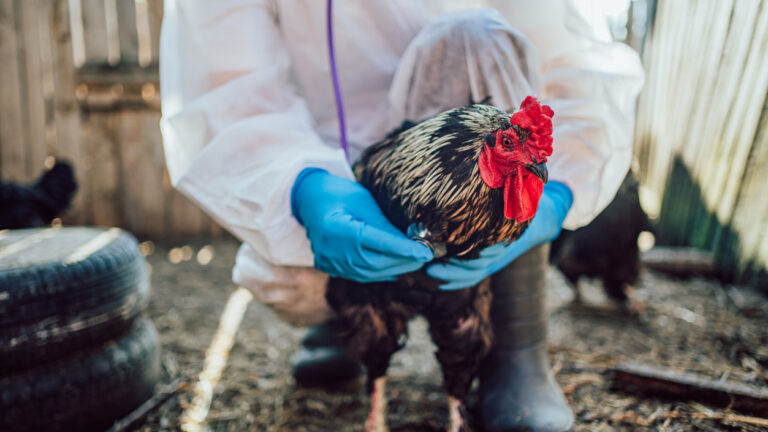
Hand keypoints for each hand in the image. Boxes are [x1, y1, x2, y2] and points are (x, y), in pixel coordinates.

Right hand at [291, 168, 433, 281]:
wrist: (309, 199)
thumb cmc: (340, 194)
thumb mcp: (365, 203)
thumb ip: (385, 225)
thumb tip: (412, 242)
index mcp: (339, 230)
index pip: (379, 244)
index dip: (405, 249)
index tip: (426, 252)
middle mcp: (332, 251)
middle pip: (376, 263)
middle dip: (403, 261)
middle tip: (424, 256)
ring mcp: (328, 262)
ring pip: (369, 274)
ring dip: (394, 269)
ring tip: (413, 262)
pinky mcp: (328, 267)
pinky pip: (359, 275)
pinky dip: (379, 273)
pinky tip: (394, 268)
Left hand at [426, 181, 572, 289]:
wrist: (542, 222)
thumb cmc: (525, 203)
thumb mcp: (520, 194)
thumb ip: (509, 187)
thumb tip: (500, 166)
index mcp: (506, 235)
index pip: (486, 252)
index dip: (469, 256)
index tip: (450, 251)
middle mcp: (500, 251)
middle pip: (476, 267)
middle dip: (454, 269)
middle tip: (431, 266)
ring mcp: (495, 259)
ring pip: (474, 274)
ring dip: (452, 276)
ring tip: (431, 271)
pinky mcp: (489, 262)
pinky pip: (473, 277)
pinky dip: (458, 281)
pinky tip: (442, 282)